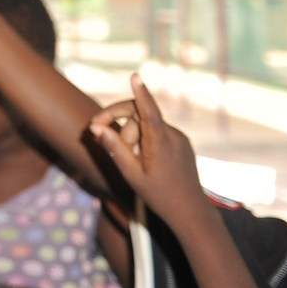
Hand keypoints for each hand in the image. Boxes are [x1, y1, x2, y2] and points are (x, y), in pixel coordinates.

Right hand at [88, 74, 206, 223]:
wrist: (190, 211)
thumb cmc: (158, 195)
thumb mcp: (132, 175)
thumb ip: (115, 149)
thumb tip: (98, 128)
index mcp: (160, 143)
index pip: (148, 112)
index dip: (140, 93)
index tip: (135, 76)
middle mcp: (172, 136)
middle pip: (139, 115)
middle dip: (117, 121)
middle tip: (96, 132)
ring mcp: (179, 139)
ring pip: (146, 125)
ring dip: (129, 135)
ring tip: (125, 158)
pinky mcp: (181, 143)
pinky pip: (156, 132)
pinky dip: (142, 139)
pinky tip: (138, 158)